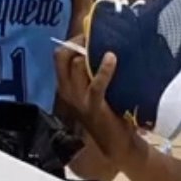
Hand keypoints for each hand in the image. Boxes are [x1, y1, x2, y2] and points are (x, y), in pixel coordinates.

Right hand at [54, 45, 137, 167]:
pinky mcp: (94, 107)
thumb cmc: (112, 116)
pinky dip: (104, 70)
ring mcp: (79, 101)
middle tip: (95, 36)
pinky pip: (95, 85)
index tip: (89, 33)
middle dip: (78, 42)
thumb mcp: (97, 92)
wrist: (120, 147)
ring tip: (107, 43)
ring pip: (75, 66)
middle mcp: (68, 93)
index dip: (72, 41)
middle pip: (62, 57)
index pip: (59, 57)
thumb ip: (95, 74)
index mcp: (67, 89)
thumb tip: (106, 45)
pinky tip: (111, 58)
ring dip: (91, 52)